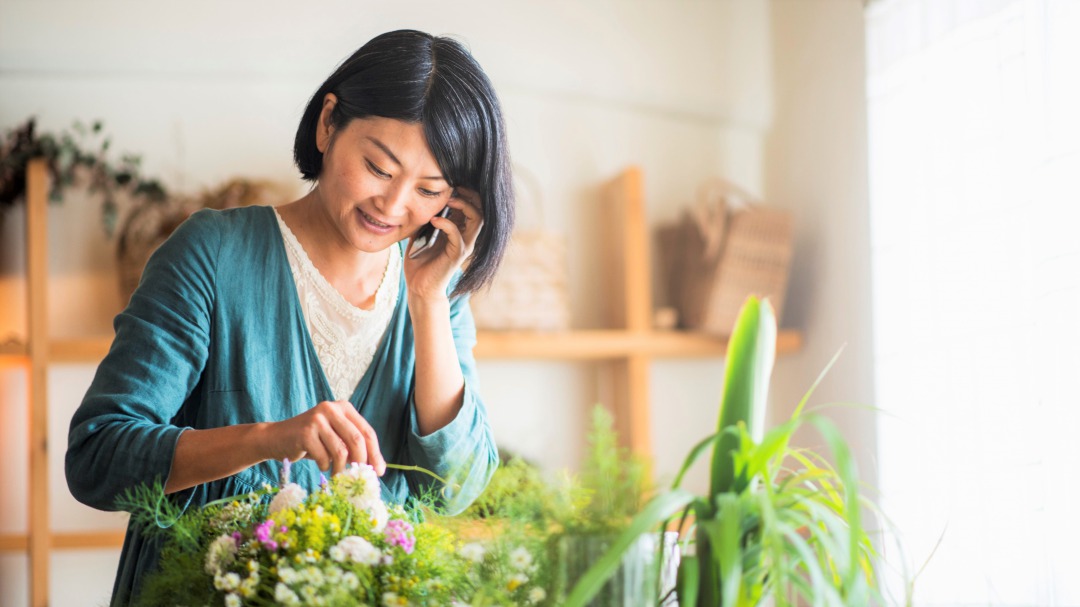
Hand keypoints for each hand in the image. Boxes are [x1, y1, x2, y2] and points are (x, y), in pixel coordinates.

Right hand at [267, 400, 385, 476]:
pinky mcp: (305, 432)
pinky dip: (325, 466)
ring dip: (341, 469)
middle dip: (362, 462)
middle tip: (360, 478)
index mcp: (344, 407)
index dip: (375, 453)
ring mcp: (318, 419)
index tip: (379, 472)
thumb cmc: (311, 441)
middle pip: (357, 440)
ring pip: (341, 451)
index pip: (367, 432)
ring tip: (337, 474)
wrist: (276, 438)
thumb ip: (354, 447)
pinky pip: (324, 457)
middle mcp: (331, 408)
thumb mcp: (335, 439)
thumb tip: (377, 467)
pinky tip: (321, 464)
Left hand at [404, 187, 483, 299]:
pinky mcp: (457, 255)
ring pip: (478, 218)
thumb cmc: (419, 260)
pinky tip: (434, 220)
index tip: (451, 182)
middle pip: (481, 208)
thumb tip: (420, 197)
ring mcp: (464, 245)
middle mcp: (466, 236)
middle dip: (469, 194)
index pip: (473, 204)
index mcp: (459, 229)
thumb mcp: (421, 232)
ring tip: (448, 200)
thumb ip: (425, 217)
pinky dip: (446, 223)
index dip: (465, 191)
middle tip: (453, 187)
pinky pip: (458, 234)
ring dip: (464, 205)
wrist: (419, 286)